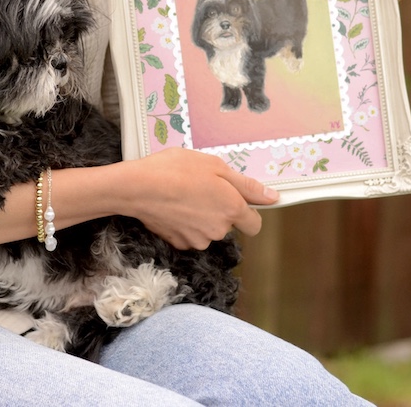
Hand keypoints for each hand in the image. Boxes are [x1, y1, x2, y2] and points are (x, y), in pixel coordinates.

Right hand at [122, 148, 278, 249]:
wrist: (137, 187)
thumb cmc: (175, 170)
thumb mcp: (215, 166)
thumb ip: (246, 185)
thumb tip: (273, 197)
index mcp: (232, 209)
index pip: (254, 224)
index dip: (247, 211)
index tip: (235, 199)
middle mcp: (218, 230)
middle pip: (227, 224)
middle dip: (218, 209)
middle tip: (200, 186)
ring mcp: (198, 239)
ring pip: (207, 230)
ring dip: (200, 216)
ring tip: (182, 195)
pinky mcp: (178, 244)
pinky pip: (189, 234)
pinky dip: (184, 224)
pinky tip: (172, 206)